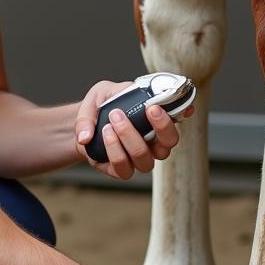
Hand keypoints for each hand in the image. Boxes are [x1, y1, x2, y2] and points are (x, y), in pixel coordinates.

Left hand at [73, 79, 191, 179]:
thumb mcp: (101, 93)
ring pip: (145, 158)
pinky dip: (114, 150)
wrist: (82, 125)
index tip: (178, 105)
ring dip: (130, 138)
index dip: (182, 114)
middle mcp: (152, 144)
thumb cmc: (100, 108)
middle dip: (161, 126)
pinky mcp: (121, 170)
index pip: (176, 120)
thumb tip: (90, 132)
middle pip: (169, 143)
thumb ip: (103, 102)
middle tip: (147, 109)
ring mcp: (138, 159)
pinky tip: (104, 134)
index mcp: (155, 123)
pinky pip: (123, 168)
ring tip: (113, 122)